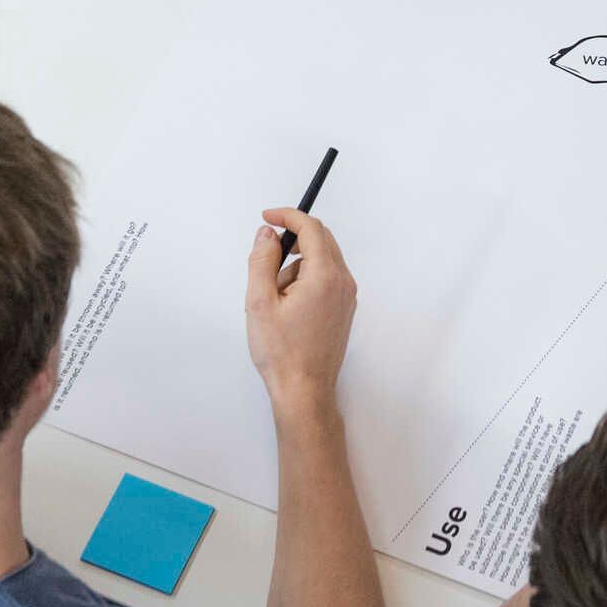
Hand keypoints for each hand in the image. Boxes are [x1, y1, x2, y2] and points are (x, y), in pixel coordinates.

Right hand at [245, 209, 357, 409]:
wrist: (304, 390)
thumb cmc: (282, 353)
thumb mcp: (259, 302)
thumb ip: (262, 261)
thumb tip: (267, 234)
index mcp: (325, 276)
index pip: (311, 228)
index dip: (287, 216)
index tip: (267, 217)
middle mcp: (343, 282)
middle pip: (320, 240)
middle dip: (290, 241)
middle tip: (265, 258)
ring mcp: (346, 297)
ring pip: (321, 260)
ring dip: (296, 265)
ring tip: (274, 298)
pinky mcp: (344, 309)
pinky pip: (325, 278)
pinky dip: (305, 280)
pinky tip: (287, 307)